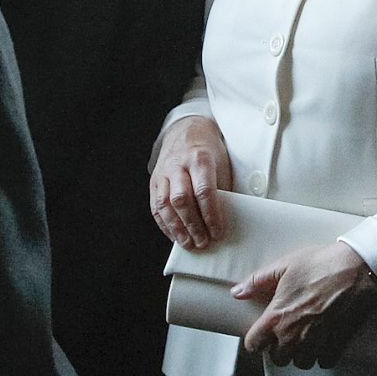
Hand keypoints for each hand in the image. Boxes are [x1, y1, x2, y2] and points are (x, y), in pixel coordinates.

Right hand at [150, 116, 230, 247]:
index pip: (204, 192)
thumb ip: (221, 190)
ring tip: (188, 243)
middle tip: (203, 242)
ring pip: (165, 204)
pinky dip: (164, 224)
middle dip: (193, 225)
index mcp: (200, 159)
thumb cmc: (208, 152)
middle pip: (182, 200)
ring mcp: (163, 173)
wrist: (187, 131)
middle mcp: (178, 165)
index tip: (218, 232)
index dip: (211, 216)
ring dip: (177, 228)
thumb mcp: (221, 165)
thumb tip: (222, 220)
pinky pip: (155, 206)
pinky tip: (174, 235)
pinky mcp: (154, 180)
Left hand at [237, 242, 376, 368]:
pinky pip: (324, 362)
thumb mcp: (285, 265)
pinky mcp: (337, 344)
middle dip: (279, 348)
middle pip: (277, 358)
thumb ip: (258, 281)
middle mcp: (294, 335)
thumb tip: (237, 292)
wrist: (360, 269)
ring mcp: (316, 342)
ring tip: (305, 337)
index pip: (254, 344)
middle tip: (286, 332)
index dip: (256, 339)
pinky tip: (324, 340)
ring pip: (301, 363)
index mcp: (277, 317)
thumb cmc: (322, 264)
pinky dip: (323, 355)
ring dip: (301, 354)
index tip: (263, 332)